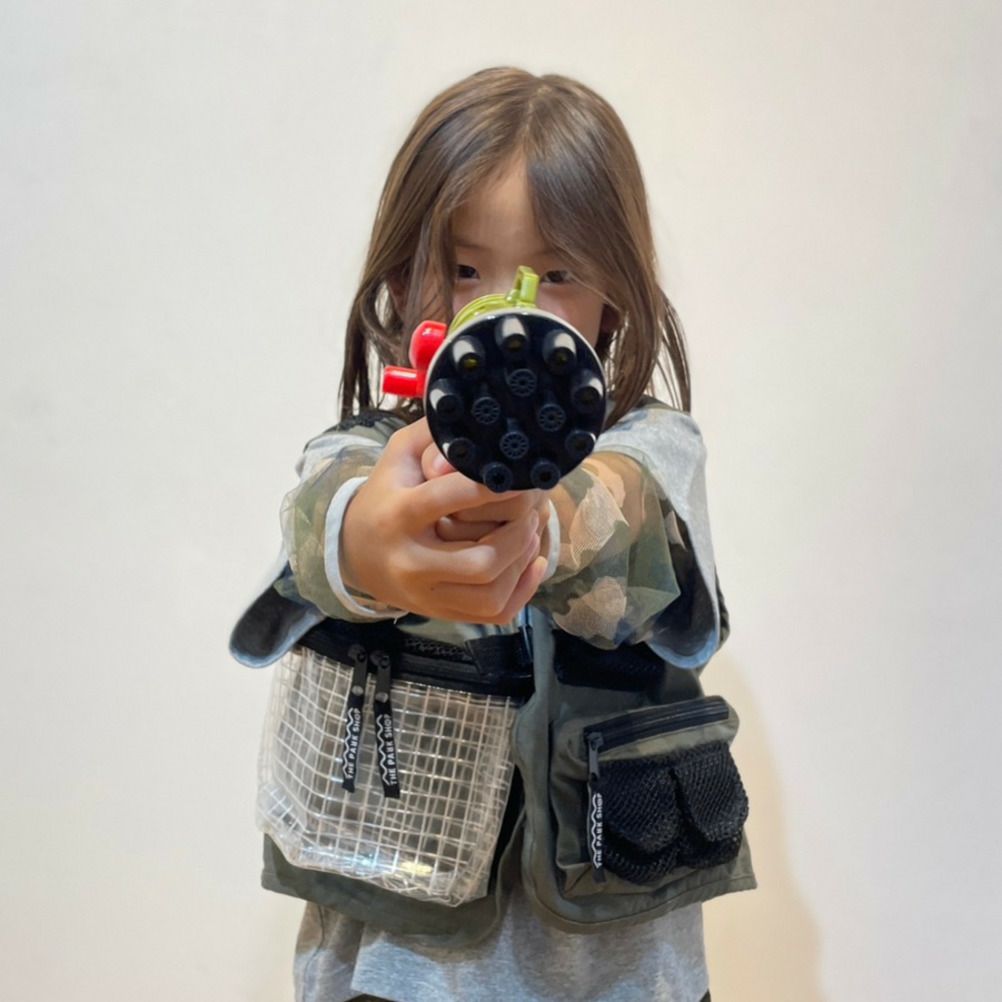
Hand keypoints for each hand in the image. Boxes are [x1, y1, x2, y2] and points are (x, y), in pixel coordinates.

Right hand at [341, 418, 548, 623]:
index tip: (521, 472)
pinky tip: (531, 562)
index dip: (493, 485)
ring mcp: (426, 594)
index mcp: (398, 514)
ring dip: (522, 561)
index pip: (449, 499)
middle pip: (482, 561)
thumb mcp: (400, 454)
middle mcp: (411, 561)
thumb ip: (436, 435)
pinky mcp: (440, 613)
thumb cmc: (388, 492)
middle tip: (532, 508)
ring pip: (491, 593)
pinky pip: (494, 614)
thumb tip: (477, 432)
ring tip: (530, 532)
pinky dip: (522, 590)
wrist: (355, 552)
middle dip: (518, 533)